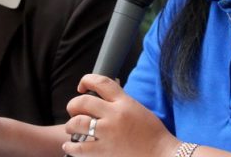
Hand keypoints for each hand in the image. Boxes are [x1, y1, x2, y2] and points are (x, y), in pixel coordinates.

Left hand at [62, 74, 178, 156]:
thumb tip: (103, 96)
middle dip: (73, 105)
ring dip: (70, 125)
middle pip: (83, 102)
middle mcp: (114, 115)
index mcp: (124, 102)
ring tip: (71, 129)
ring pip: (78, 123)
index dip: (87, 80)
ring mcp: (108, 133)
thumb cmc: (152, 133)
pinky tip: (69, 146)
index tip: (82, 86)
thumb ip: (120, 101)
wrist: (161, 154)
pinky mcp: (105, 152)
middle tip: (73, 111)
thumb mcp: (137, 109)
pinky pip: (80, 148)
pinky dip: (70, 147)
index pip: (101, 82)